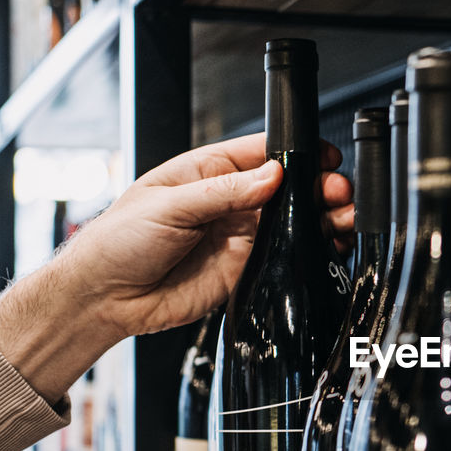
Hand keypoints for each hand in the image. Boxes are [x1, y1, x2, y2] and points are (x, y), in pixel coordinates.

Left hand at [62, 134, 351, 338]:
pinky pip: (286, 257)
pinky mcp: (246, 269)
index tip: (323, 157)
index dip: (296, 152)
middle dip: (319, 186)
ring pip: (294, 221)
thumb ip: (224, 191)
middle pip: (288, 187)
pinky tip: (330, 246)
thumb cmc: (118, 241)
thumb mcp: (169, 205)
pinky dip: (312, 252)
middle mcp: (230, 201)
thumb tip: (272, 175)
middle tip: (338, 192)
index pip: (262, 152)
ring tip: (345, 216)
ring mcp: (240, 235)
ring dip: (323, 217)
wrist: (105, 298)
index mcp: (208, 172)